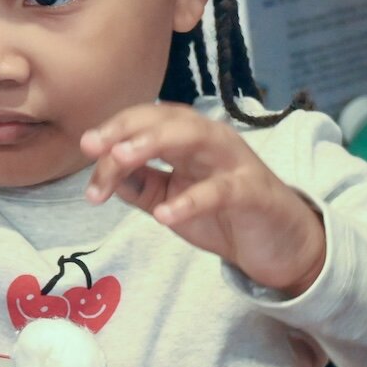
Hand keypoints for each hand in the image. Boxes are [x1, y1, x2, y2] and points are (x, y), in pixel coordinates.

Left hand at [82, 104, 325, 295]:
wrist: (280, 246)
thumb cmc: (224, 216)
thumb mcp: (171, 200)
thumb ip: (139, 185)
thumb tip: (103, 173)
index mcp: (189, 139)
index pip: (147, 121)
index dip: (114, 131)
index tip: (86, 152)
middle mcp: (211, 141)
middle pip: (167, 120)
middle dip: (127, 128)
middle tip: (93, 145)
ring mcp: (235, 163)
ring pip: (195, 138)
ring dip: (155, 142)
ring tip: (122, 158)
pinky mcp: (253, 193)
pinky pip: (220, 191)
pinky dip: (191, 200)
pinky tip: (165, 214)